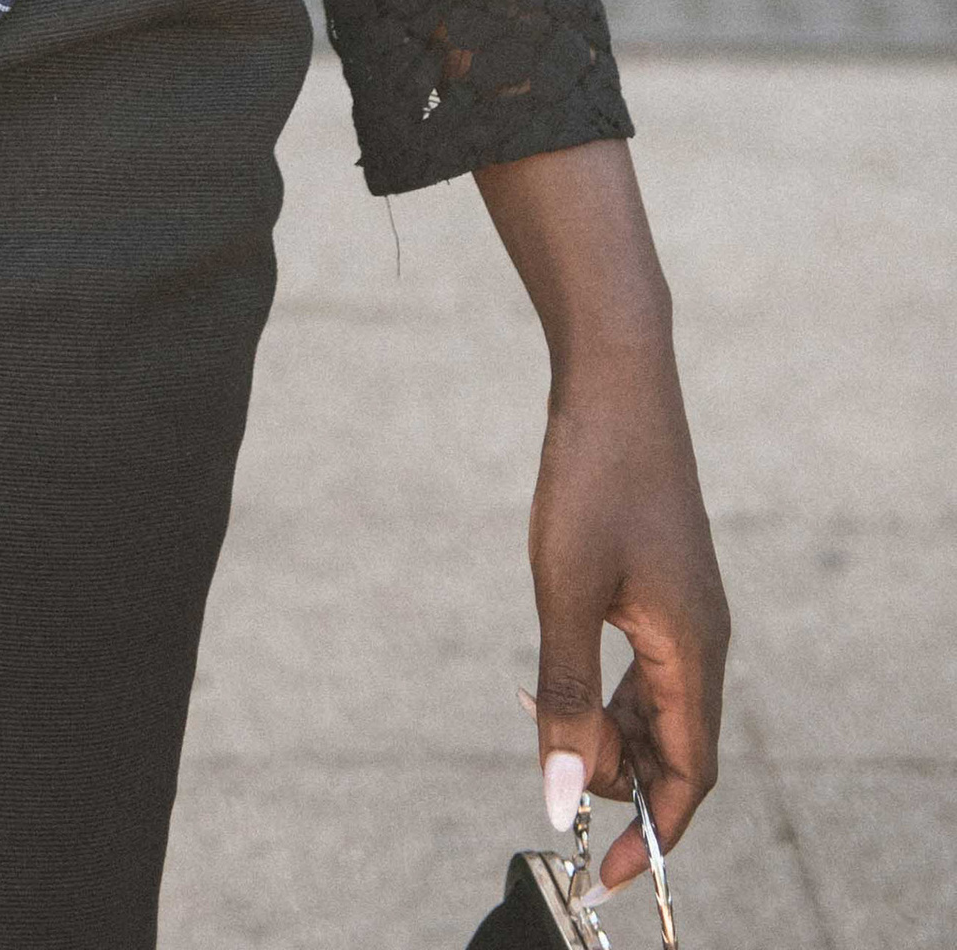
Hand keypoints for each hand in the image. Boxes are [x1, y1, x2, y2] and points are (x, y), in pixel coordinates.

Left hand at [477, 136, 727, 898]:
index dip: (655, 833)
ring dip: (610, 734)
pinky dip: (609, 690)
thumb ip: (562, 696)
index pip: (690, 776)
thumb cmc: (592, 478)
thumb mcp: (563, 593)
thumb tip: (555, 792)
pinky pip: (647, 668)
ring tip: (548, 728)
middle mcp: (704, 639)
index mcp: (694, 652)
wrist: (614, 379)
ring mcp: (687, 611)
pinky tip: (560, 679)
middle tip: (551, 775)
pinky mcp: (664, 586)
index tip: (609, 873)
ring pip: (658, 709)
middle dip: (619, 780)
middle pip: (675, 749)